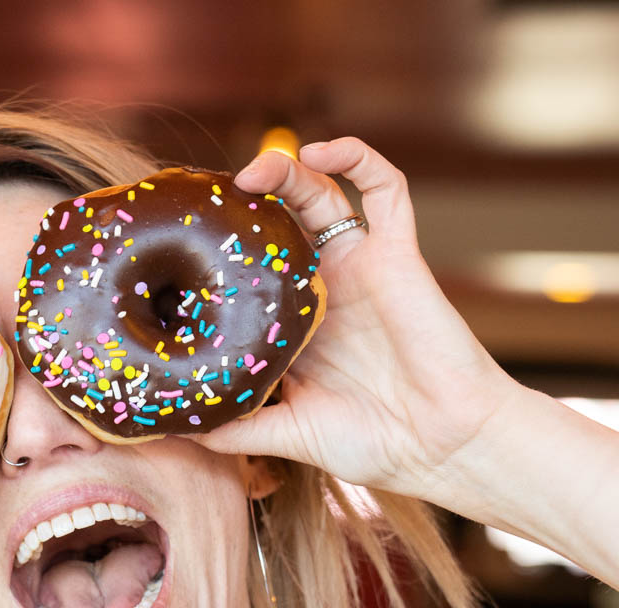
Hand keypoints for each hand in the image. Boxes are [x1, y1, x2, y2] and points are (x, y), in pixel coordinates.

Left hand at [197, 138, 523, 500]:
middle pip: (277, 223)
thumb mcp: (288, 434)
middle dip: (243, 204)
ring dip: (286, 169)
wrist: (444, 446)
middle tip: (209, 203)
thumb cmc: (375, 444)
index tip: (174, 246)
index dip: (214, 251)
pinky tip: (320, 149)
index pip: (246, 270)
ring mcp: (360, 265)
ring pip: (321, 193)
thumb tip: (175, 429)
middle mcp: (324, 287)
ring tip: (253, 172)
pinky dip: (356, 156)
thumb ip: (236, 428)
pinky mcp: (398, 253)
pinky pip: (386, 188)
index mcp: (295, 323)